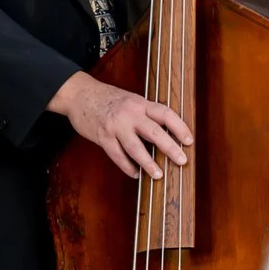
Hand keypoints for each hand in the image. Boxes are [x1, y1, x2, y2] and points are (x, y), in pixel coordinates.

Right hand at [50, 72, 192, 179]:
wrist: (79, 94)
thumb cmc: (106, 97)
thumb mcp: (130, 99)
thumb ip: (145, 112)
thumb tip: (165, 132)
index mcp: (139, 103)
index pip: (165, 114)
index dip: (179, 127)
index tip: (189, 140)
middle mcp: (129, 113)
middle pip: (154, 132)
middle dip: (170, 148)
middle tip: (182, 161)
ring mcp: (115, 126)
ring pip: (135, 147)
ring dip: (148, 163)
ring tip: (158, 175)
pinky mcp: (102, 136)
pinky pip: (117, 155)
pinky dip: (127, 166)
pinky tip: (135, 174)